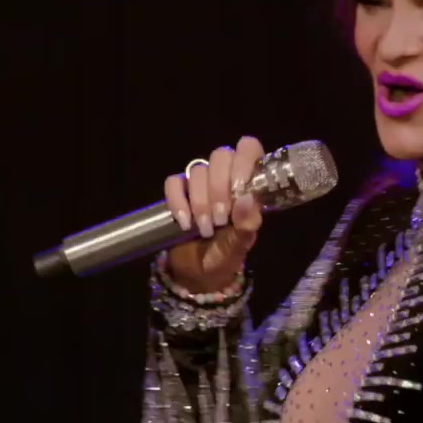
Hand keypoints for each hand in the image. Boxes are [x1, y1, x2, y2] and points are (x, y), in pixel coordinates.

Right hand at [162, 136, 264, 292]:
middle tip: (221, 218)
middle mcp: (225, 177)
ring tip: (206, 228)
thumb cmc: (227, 255)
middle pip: (221, 156)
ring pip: (198, 170)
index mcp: (248, 184)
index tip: (240, 188)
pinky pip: (174, 182)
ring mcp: (200, 184)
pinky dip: (178, 201)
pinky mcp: (178, 193)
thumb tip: (246, 199)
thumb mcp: (241, 244)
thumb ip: (247, 223)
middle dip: (220, 188)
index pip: (249, 148)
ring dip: (201, 201)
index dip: (244, 160)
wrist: (198, 274)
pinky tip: (185, 222)